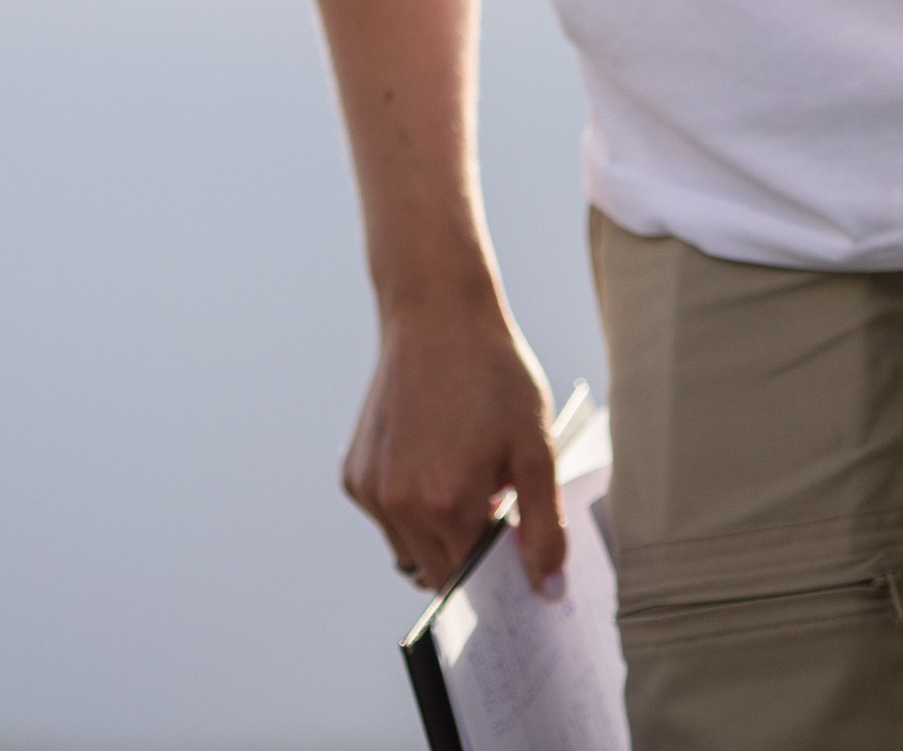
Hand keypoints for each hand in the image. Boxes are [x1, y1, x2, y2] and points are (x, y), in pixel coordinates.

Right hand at [346, 292, 565, 592]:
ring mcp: (371, 491)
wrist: (435, 312)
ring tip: (456, 474)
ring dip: (435, 534)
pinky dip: (407, 507)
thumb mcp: (536, 447)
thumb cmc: (492, 374)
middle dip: (467, 551)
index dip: (498, 569)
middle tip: (489, 498)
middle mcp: (401, 505)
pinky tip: (427, 458)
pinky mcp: (353, 474)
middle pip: (440, 575)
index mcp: (449, 505)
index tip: (510, 541)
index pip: (476, 584)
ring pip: (410, 551)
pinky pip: (386, 519)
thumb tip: (549, 589)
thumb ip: (545, 527)